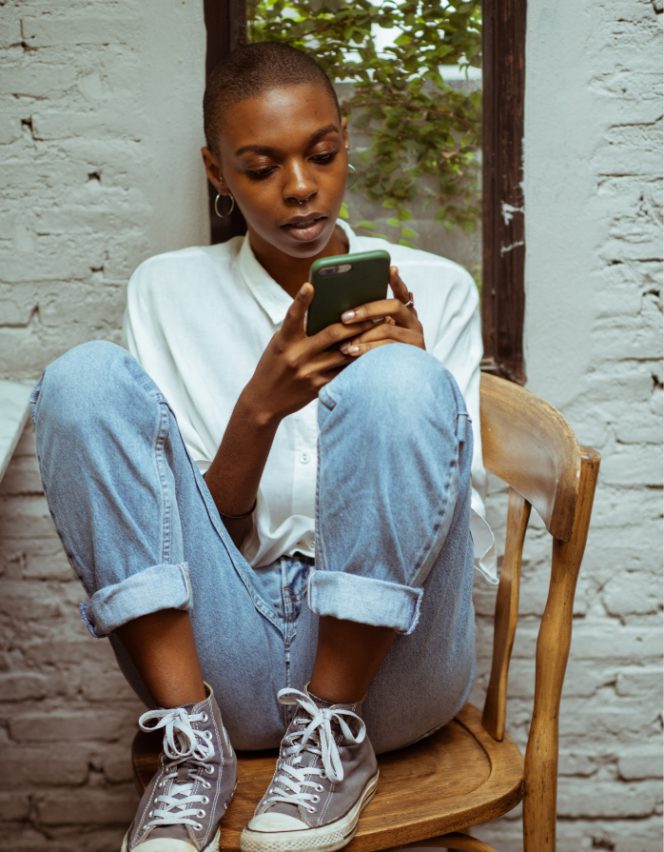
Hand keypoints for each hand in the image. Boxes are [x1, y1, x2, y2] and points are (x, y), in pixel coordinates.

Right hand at [242, 283, 375, 422]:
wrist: (265, 401)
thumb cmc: (274, 366)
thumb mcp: (281, 344)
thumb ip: (299, 330)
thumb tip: (325, 311)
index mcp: (285, 341)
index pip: (292, 317)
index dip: (301, 300)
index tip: (310, 285)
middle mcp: (297, 356)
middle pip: (331, 334)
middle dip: (355, 323)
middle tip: (374, 312)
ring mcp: (310, 373)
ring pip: (344, 354)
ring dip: (365, 341)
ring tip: (382, 329)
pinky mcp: (319, 387)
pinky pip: (344, 372)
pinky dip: (359, 361)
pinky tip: (374, 353)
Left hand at [337, 266, 424, 355]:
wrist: (398, 385)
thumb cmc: (378, 356)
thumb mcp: (375, 336)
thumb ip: (368, 321)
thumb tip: (340, 307)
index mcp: (405, 314)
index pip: (401, 292)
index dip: (396, 280)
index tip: (389, 268)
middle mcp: (414, 323)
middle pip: (393, 306)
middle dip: (367, 310)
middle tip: (344, 316)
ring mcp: (416, 338)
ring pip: (388, 329)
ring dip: (363, 335)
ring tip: (343, 342)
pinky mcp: (412, 355)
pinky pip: (387, 349)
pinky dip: (367, 350)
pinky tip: (352, 353)